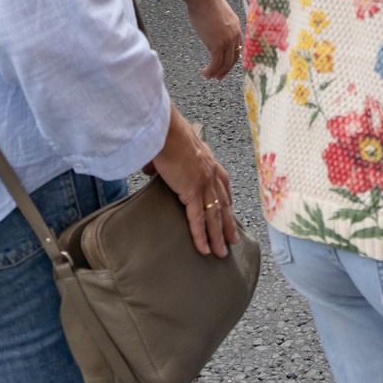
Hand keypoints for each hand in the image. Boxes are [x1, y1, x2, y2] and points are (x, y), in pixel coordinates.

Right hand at [148, 107, 237, 256]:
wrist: (165, 130)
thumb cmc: (164, 133)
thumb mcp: (167, 148)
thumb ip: (161, 161)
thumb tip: (149, 167)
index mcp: (207, 160)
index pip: (222, 184)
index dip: (227, 200)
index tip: (230, 211)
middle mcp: (210, 173)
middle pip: (223, 204)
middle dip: (228, 224)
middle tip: (233, 239)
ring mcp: (204, 184)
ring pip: (215, 216)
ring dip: (219, 236)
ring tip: (222, 252)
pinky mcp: (193, 192)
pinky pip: (198, 219)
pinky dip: (201, 236)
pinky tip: (205, 249)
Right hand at [181, 0, 242, 80]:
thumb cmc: (205, 1)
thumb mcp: (218, 13)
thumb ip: (219, 22)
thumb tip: (211, 26)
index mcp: (236, 26)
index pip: (237, 47)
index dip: (232, 58)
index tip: (225, 65)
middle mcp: (234, 34)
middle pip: (233, 57)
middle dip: (226, 69)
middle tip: (219, 77)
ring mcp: (227, 40)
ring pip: (225, 63)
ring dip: (217, 72)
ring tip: (209, 76)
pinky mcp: (217, 45)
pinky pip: (216, 63)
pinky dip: (211, 71)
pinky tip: (205, 73)